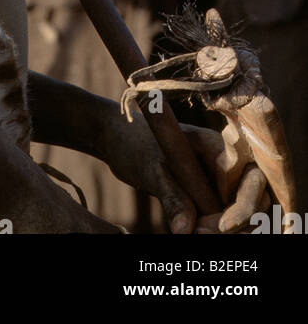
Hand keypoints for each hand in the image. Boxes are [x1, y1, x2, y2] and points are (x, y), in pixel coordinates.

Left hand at [101, 111, 270, 234]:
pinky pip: (230, 214)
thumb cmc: (134, 144)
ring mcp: (221, 178)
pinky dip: (224, 228)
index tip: (220, 226)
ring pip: (247, 209)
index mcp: (215, 144)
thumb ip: (172, 198)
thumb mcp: (151, 170)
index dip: (239, 206)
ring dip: (232, 228)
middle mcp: (226, 160)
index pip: (245, 177)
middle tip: (202, 234)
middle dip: (239, 221)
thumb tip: (186, 231)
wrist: (118, 139)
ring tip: (196, 234)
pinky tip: (201, 232)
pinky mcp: (213, 193)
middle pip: (255, 194)